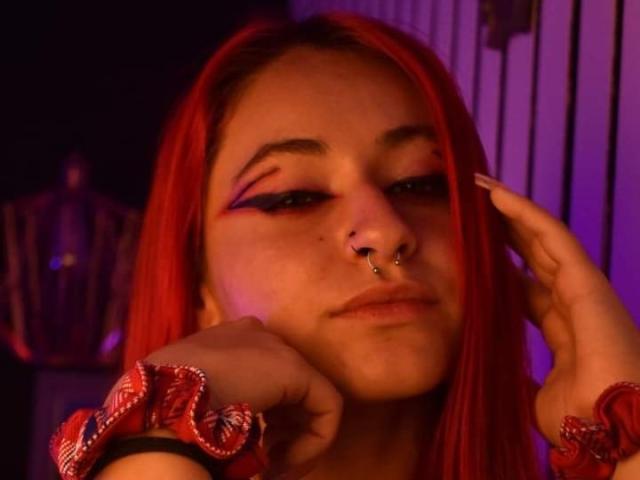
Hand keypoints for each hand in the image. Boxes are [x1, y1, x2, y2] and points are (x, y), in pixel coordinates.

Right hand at [145, 316, 342, 478]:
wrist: (163, 404)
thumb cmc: (164, 407)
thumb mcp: (180, 402)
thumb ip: (206, 403)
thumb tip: (214, 430)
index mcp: (227, 340)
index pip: (260, 377)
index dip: (264, 418)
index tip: (253, 450)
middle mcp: (257, 337)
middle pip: (287, 389)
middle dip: (283, 430)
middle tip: (267, 465)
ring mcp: (278, 350)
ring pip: (309, 401)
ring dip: (296, 443)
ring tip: (273, 470)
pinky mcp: (298, 371)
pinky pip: (326, 408)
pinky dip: (315, 444)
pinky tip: (284, 466)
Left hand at [475, 173, 639, 444]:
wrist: (611, 434)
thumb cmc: (580, 421)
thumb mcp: (534, 394)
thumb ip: (518, 376)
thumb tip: (492, 373)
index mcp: (563, 329)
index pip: (526, 286)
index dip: (500, 265)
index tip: (471, 249)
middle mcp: (574, 303)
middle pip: (533, 254)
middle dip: (503, 229)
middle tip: (471, 206)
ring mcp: (584, 289)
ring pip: (542, 237)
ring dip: (510, 210)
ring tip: (479, 187)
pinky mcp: (588, 280)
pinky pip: (553, 236)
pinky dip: (524, 212)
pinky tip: (496, 195)